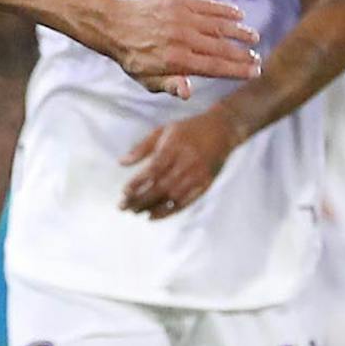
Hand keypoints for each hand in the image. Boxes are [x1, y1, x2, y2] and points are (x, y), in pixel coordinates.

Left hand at [93, 0, 258, 98]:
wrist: (115, 25)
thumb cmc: (134, 57)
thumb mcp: (146, 79)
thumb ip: (170, 85)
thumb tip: (189, 93)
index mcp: (176, 61)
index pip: (215, 67)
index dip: (237, 70)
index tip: (254, 72)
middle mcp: (182, 39)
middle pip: (221, 48)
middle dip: (242, 54)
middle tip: (256, 59)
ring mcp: (182, 18)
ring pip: (220, 25)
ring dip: (240, 31)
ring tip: (253, 38)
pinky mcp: (180, 1)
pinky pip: (210, 6)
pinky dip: (226, 11)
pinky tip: (238, 15)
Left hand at [119, 110, 238, 217]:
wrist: (223, 130)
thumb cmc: (188, 130)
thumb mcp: (163, 131)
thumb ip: (141, 147)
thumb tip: (121, 163)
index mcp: (175, 148)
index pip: (153, 170)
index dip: (138, 183)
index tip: (124, 192)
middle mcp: (187, 163)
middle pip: (161, 186)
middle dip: (140, 199)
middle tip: (122, 207)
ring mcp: (198, 175)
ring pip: (172, 197)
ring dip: (151, 207)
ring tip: (135, 212)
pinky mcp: (206, 184)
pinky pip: (186, 202)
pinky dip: (168, 211)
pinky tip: (152, 215)